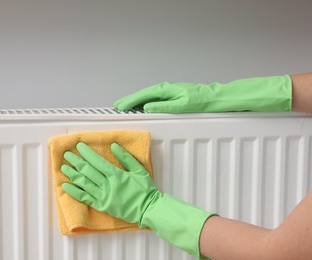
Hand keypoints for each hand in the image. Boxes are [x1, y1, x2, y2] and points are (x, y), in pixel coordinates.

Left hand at [61, 142, 214, 258]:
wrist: (148, 209)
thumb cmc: (145, 189)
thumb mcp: (139, 170)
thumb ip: (126, 158)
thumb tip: (114, 146)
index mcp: (117, 174)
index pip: (98, 161)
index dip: (87, 153)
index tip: (79, 146)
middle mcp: (108, 185)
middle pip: (88, 171)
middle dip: (76, 161)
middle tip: (67, 154)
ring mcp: (104, 196)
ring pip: (84, 183)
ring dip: (73, 174)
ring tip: (64, 168)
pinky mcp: (102, 206)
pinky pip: (85, 198)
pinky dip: (75, 192)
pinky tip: (66, 187)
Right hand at [114, 75, 291, 112]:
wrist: (214, 97)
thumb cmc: (200, 102)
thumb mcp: (180, 106)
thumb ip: (162, 107)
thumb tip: (146, 107)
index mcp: (165, 90)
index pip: (142, 96)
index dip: (129, 101)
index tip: (120, 106)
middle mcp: (165, 88)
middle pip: (142, 94)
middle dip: (129, 100)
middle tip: (117, 106)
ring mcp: (168, 91)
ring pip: (147, 95)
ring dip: (136, 101)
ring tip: (126, 106)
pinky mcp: (172, 94)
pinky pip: (153, 97)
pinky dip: (144, 101)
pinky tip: (143, 106)